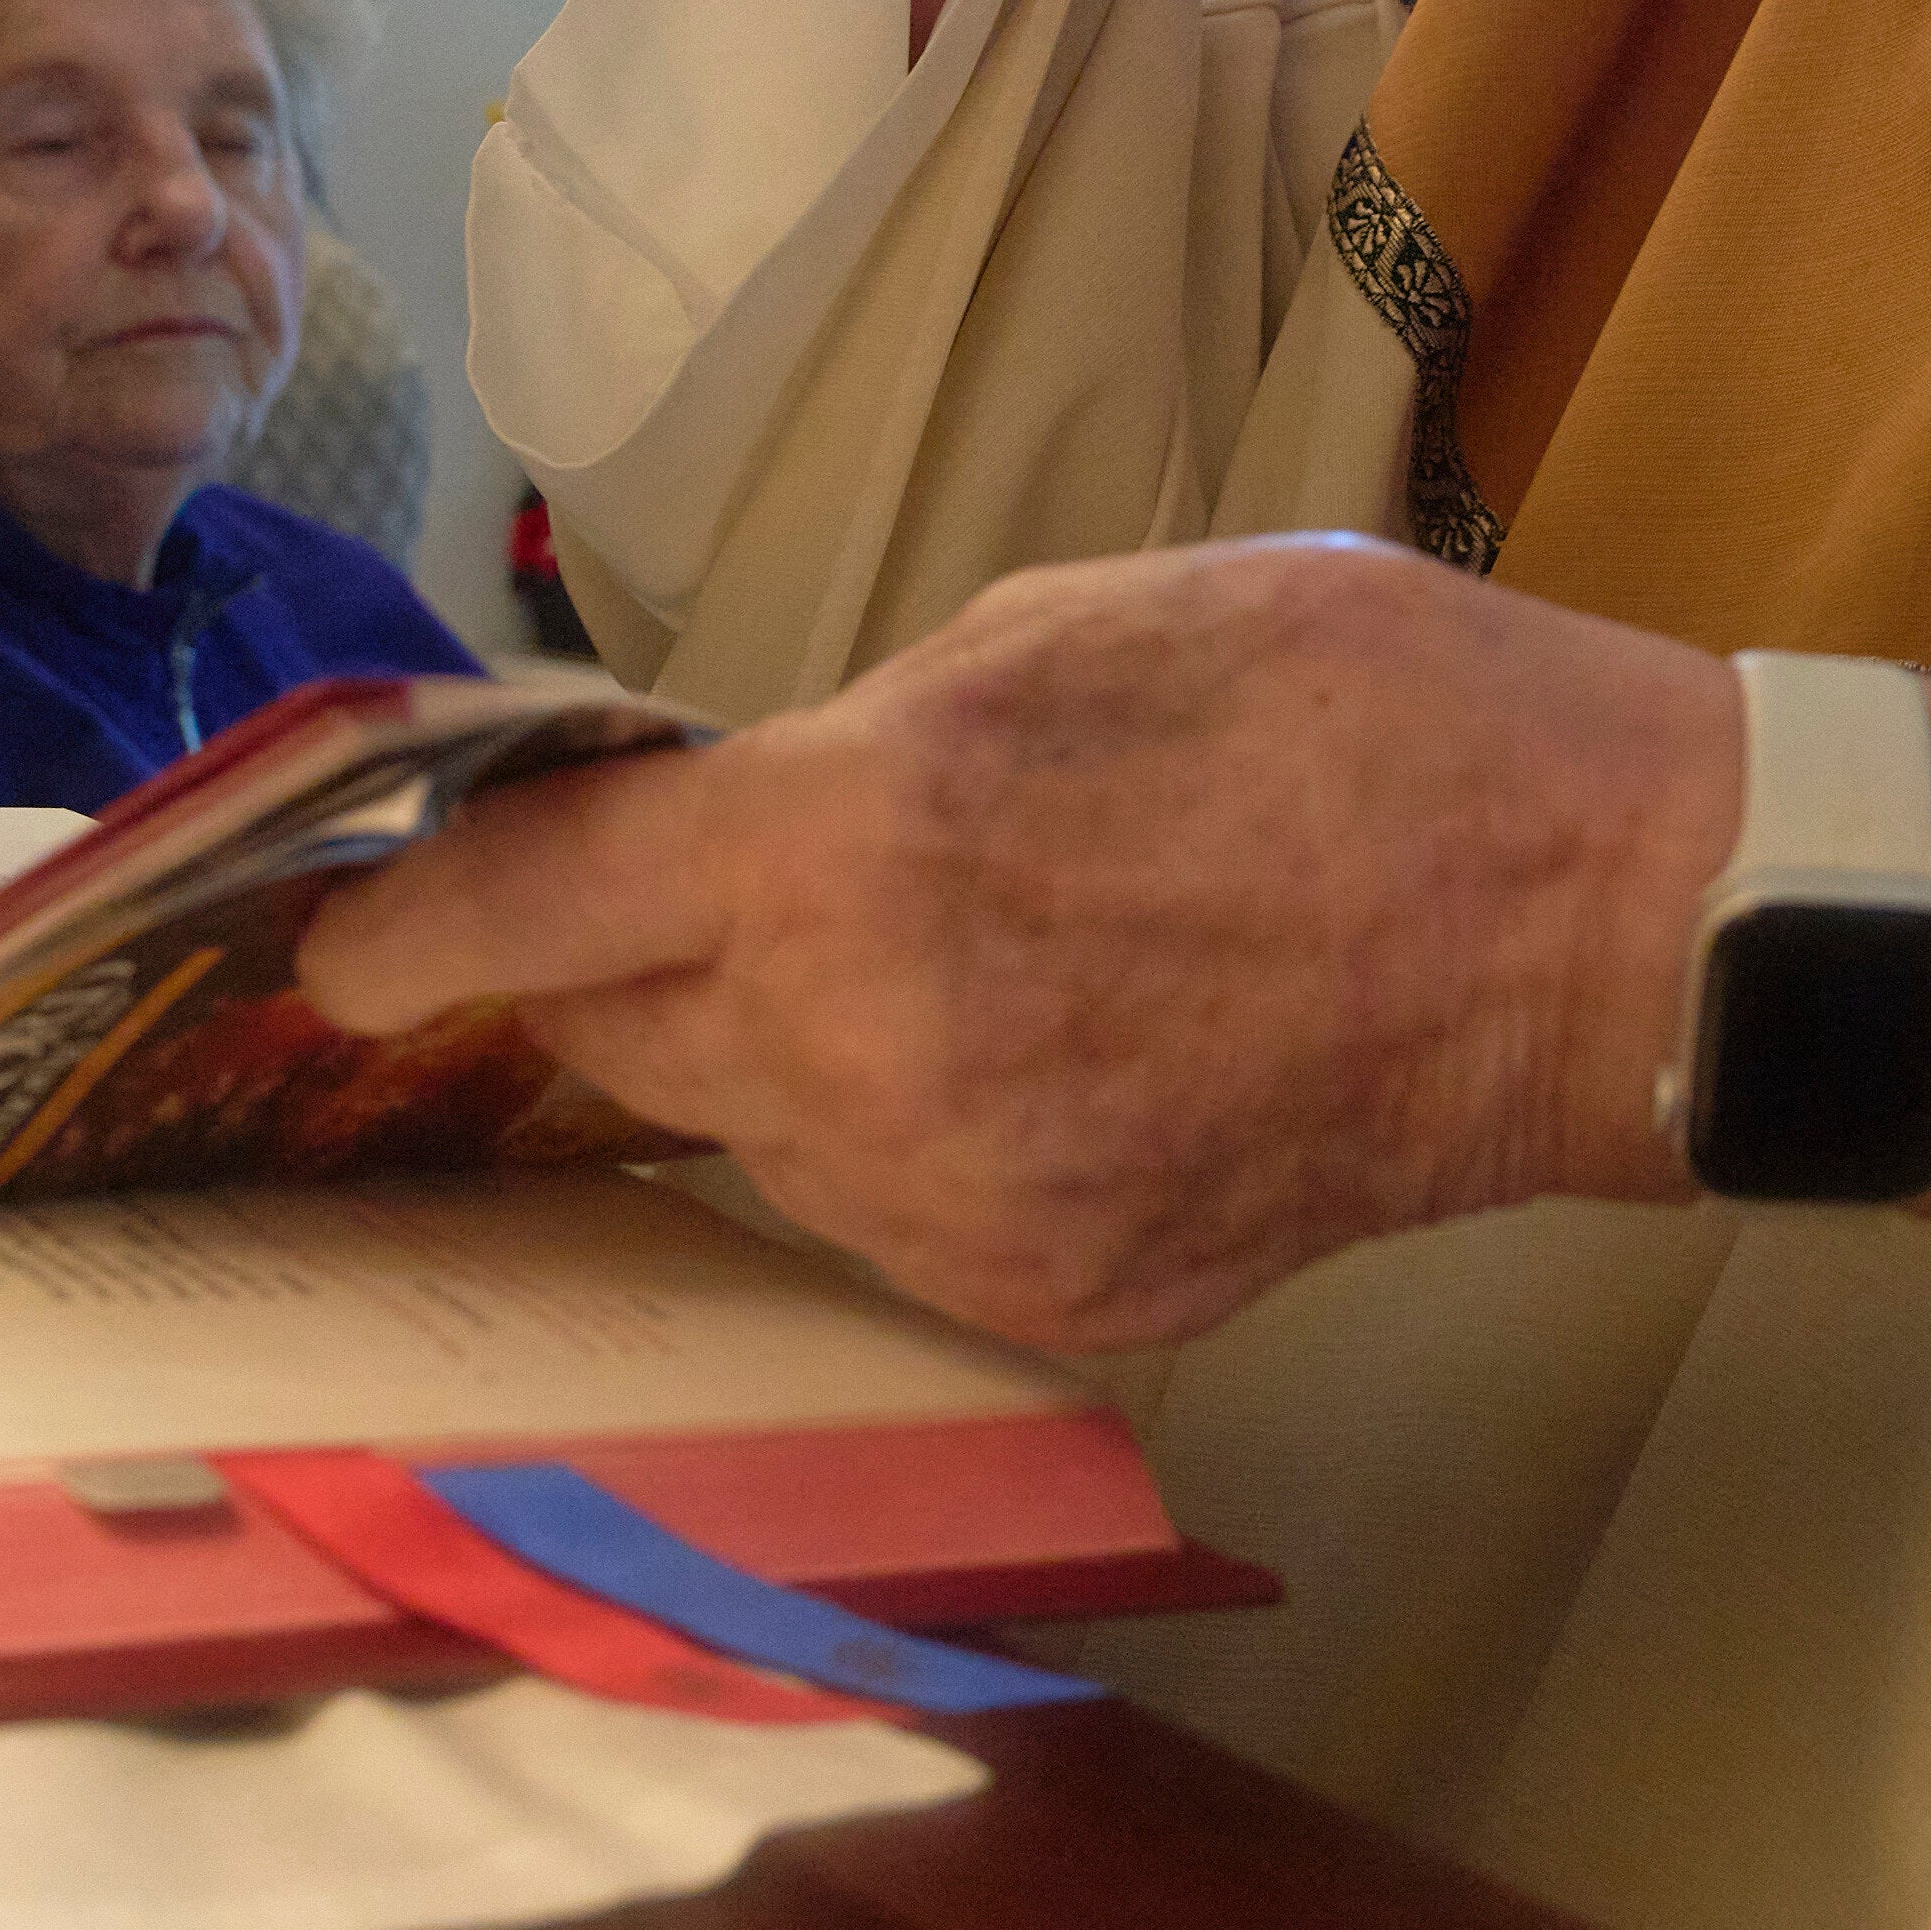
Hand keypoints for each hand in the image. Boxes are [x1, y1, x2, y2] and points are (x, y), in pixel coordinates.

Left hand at [299, 537, 1714, 1352]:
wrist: (1596, 923)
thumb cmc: (1354, 712)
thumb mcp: (1063, 631)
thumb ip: (856, 745)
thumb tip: (725, 823)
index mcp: (847, 844)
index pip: (530, 912)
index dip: (403, 935)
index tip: (333, 953)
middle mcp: (863, 1053)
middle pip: (621, 1039)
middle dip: (620, 975)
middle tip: (688, 908)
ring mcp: (958, 1204)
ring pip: (758, 1137)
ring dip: (784, 1056)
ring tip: (953, 961)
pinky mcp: (1054, 1299)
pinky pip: (895, 1223)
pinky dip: (921, 1145)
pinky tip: (1057, 1059)